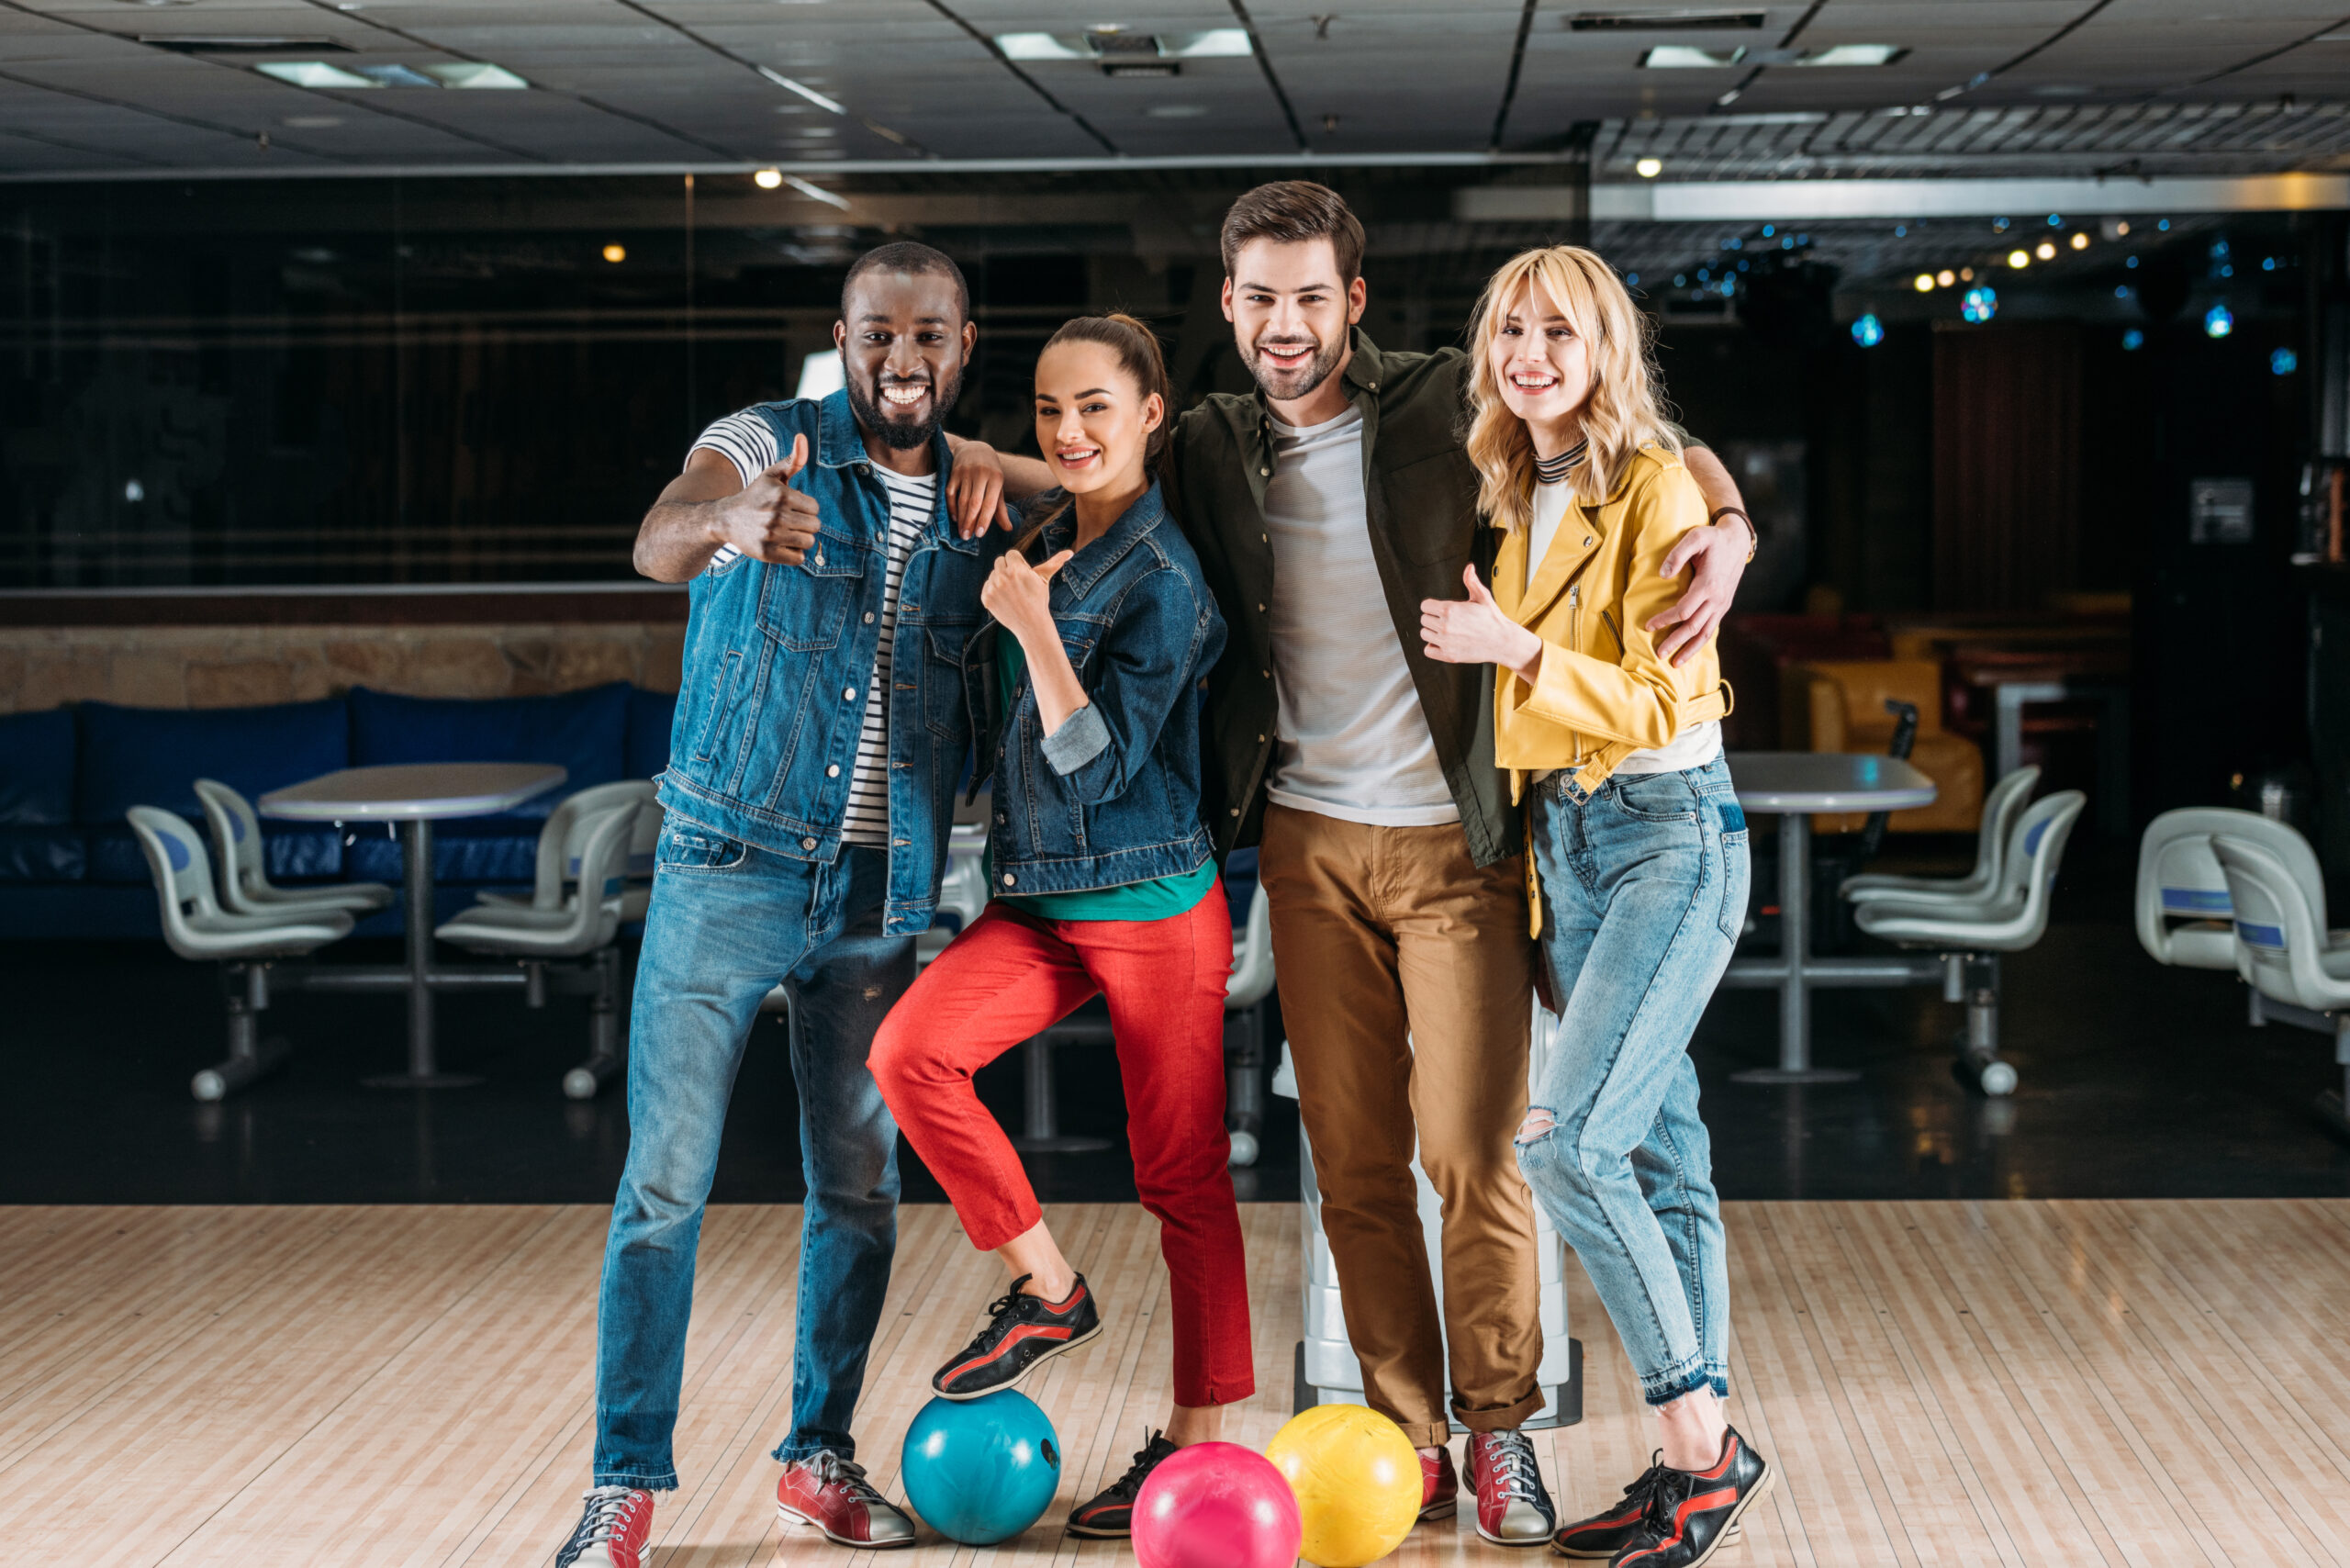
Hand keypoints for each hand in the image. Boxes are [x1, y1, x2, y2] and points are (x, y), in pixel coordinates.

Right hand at [713, 433, 821, 564]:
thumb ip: (792, 460)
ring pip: (808, 542)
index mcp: (781, 495)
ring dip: (800, 539)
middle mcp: (776, 515)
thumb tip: (803, 437)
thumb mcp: (771, 475)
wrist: (725, 519)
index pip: (815, 507)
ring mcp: (771, 535)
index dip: (805, 508)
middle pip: (815, 526)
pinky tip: (781, 545)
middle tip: (788, 521)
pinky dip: (793, 554)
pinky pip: (798, 558)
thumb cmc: (755, 496)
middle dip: (805, 524)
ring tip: (785, 532)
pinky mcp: (767, 553)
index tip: (791, 507)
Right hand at [946, 439, 1012, 538]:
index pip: (989, 503)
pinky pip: (950, 493)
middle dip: (970, 522)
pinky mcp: (954, 472)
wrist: (975, 448)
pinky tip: (955, 518)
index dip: (984, 520)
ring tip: (962, 532)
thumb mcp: (998, 487)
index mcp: (996, 478)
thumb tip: (1008, 528)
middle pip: (974, 503)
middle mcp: (981, 474)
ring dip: (961, 518)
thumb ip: (1001, 508)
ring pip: (962, 499)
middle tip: (967, 537)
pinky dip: (951, 507)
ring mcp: (966, 472)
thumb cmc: (990, 472)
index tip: (980, 535)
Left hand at [980, 548, 1073, 644]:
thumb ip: (1055, 562)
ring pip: (992, 574)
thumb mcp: (1045, 579)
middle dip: (1008, 569)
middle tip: (1017, 583)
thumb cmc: (1039, 599)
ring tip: (1012, 593)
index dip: (1018, 563)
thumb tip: (1070, 552)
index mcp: (1017, 569)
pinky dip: (993, 591)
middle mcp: (1003, 577)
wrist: (1031, 625)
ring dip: (1000, 580)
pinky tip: (1005, 599)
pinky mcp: (986, 598)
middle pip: (999, 561)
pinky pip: (987, 586)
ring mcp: (993, 588)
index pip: (1011, 554)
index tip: (1024, 575)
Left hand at [1421, 565, 1540, 678]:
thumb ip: (1471, 581)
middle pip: (1424, 620)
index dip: (1432, 607)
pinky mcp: (1448, 655)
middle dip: (1433, 618)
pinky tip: (1443, 642)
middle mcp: (1445, 625)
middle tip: (1447, 620)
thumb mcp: (1482, 597)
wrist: (1503, 642)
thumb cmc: (1493, 619)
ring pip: (1424, 634)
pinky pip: (1428, 650)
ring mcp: (1445, 641)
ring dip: (1432, 632)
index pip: (1425, 606)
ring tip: (1446, 631)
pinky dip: (1433, 647)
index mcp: (1450, 609)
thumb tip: (1469, 568)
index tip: (1440, 609)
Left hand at [1648, 518, 1750, 666]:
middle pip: (1694, 627)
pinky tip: (1690, 650)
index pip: (1684, 610)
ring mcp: (1722, 604)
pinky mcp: (1724, 606)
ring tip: (1675, 663)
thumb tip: (1663, 574)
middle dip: (1676, 642)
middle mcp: (1717, 599)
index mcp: (1709, 585)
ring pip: (1705, 633)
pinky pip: (1711, 628)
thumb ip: (1678, 554)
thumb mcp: (1695, 537)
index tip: (1648, 626)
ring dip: (1690, 649)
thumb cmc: (1713, 538)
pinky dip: (1701, 642)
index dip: (1666, 619)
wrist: (1738, 541)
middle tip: (1658, 655)